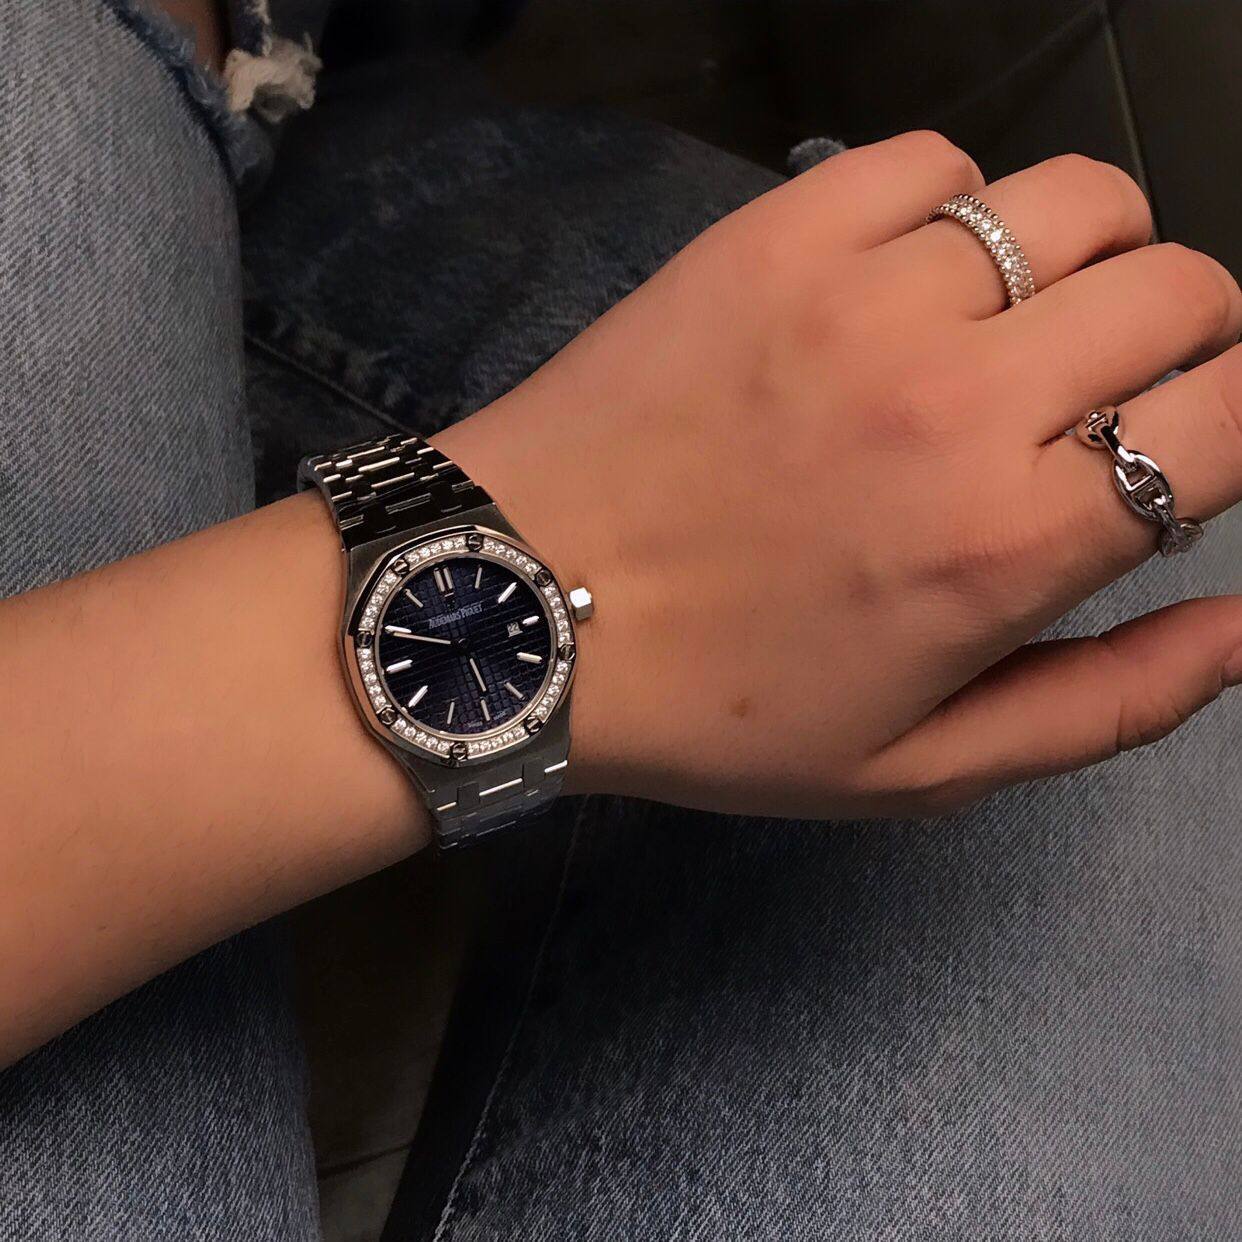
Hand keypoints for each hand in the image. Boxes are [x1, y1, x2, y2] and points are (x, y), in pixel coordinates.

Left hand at [436, 132, 1241, 817]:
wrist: (522, 610)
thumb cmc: (716, 707)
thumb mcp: (915, 767)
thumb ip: (1105, 705)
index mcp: (1007, 542)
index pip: (1234, 415)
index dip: (1233, 426)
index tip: (1176, 453)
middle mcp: (958, 398)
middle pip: (1181, 290)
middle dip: (1178, 348)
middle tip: (1096, 402)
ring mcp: (861, 295)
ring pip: (1075, 202)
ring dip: (1082, 266)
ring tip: (1012, 333)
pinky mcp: (773, 234)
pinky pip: (931, 163)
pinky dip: (954, 213)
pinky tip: (905, 286)